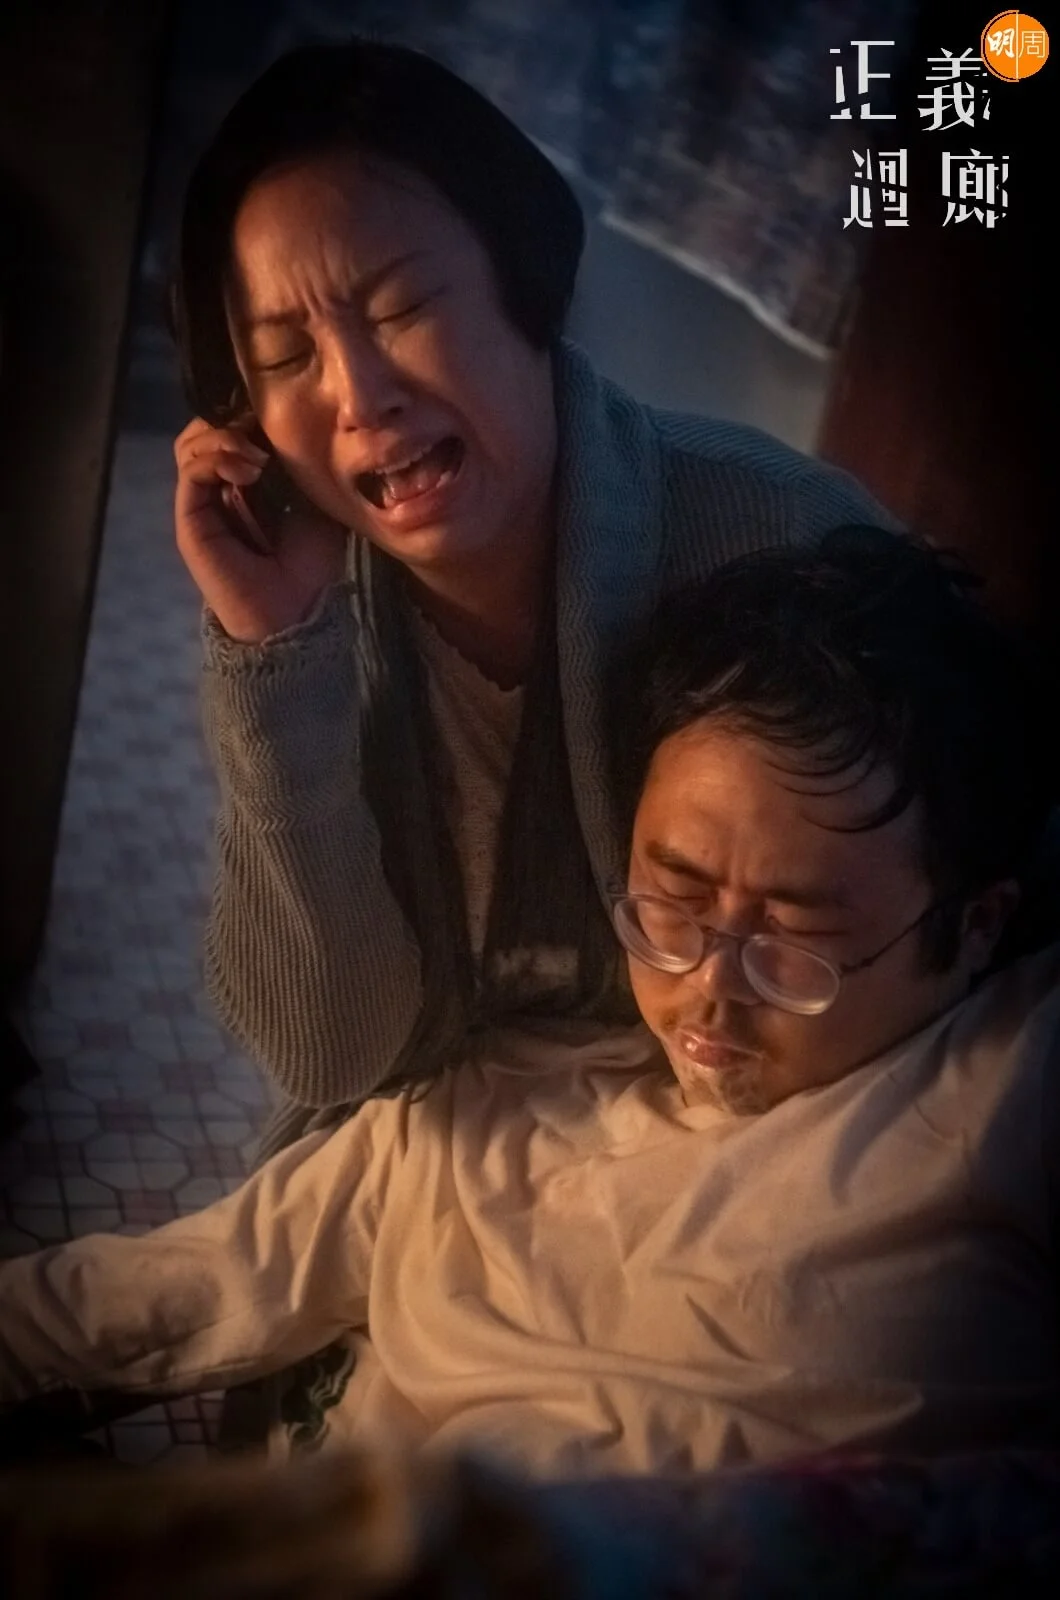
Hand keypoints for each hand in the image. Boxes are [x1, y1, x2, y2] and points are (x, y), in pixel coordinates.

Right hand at [174, 418, 347, 643]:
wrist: (295, 610)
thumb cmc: (309, 564)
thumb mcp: (315, 502)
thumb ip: (299, 466)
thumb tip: (293, 424)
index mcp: (242, 482)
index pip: (228, 428)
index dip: (246, 413)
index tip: (277, 416)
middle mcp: (216, 488)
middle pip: (202, 429)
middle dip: (232, 419)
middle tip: (264, 432)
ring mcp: (200, 503)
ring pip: (189, 443)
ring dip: (223, 436)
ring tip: (258, 455)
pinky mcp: (191, 518)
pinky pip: (189, 470)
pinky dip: (216, 458)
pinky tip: (249, 469)